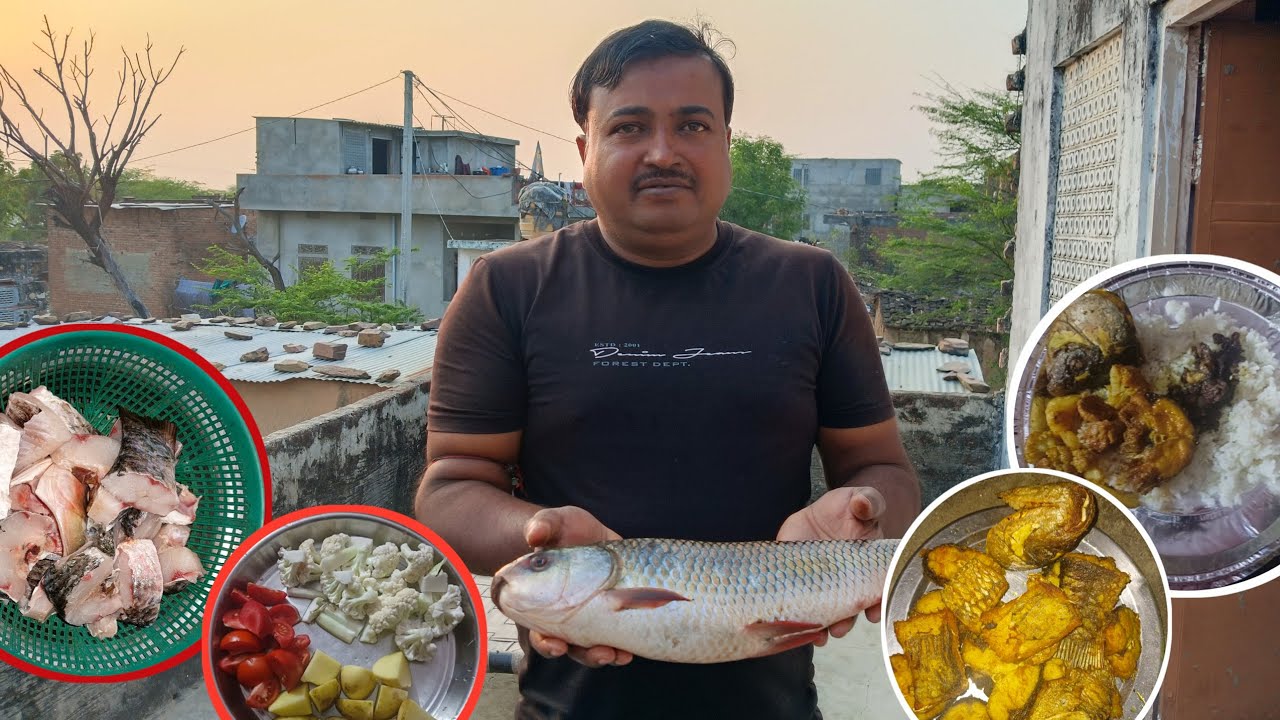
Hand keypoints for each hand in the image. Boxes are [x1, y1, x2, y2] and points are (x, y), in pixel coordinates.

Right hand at [521, 506, 633, 667]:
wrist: (589, 534)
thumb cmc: (565, 530)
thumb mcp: (556, 521)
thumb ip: (544, 524)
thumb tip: (534, 534)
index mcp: (543, 601)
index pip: (537, 630)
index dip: (545, 642)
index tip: (556, 644)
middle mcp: (564, 616)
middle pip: (569, 645)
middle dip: (584, 654)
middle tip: (599, 653)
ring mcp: (589, 618)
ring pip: (592, 647)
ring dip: (603, 655)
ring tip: (617, 656)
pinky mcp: (612, 613)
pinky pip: (615, 638)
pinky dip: (622, 647)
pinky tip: (630, 650)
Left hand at [776, 487, 887, 643]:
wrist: (825, 512)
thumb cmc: (849, 507)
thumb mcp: (859, 499)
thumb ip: (867, 501)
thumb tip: (865, 503)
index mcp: (867, 564)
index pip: (877, 587)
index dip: (878, 601)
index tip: (874, 611)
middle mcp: (849, 581)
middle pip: (852, 607)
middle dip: (848, 620)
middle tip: (841, 627)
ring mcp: (825, 584)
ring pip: (829, 612)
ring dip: (826, 626)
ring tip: (822, 635)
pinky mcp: (801, 581)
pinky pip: (803, 602)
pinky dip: (803, 618)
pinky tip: (801, 629)